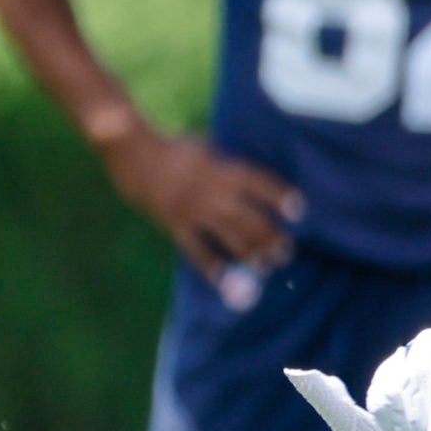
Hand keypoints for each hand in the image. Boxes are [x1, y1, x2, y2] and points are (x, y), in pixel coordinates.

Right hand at [100, 128, 302, 281]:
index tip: (298, 210)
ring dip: (252, 254)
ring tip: (266, 266)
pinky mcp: (176, 224)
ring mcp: (195, 210)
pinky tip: (227, 283)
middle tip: (285, 252)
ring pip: (231, 238)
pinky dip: (213, 269)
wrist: (132, 151)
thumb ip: (227, 166)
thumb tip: (251, 182)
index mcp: (223, 169)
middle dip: (271, 238)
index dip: (279, 197)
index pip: (259, 183)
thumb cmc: (173, 148)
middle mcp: (214, 191)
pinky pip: (198, 251)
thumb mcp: (206, 147)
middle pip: (251, 219)